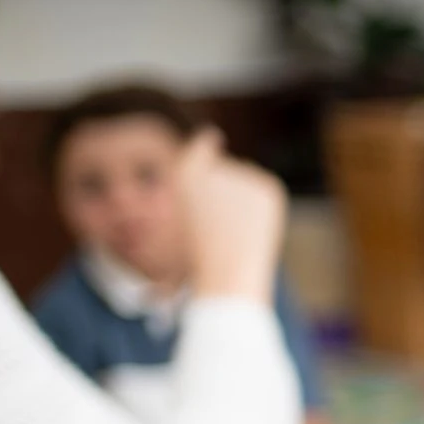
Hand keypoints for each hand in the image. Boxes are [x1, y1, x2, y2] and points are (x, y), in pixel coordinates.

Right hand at [180, 129, 286, 302]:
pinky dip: (262, 207)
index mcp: (185, 175)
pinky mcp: (265, 185)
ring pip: (247, 184)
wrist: (227, 269)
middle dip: (230, 194)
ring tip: (237, 233)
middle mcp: (211, 166)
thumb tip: (158, 287)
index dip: (207, 143)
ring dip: (244, 204)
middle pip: (228, 172)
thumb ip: (181, 237)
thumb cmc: (198, 269)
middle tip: (227, 228)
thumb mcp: (175, 260)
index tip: (213, 136)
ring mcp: (242, 173)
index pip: (201, 147)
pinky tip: (254, 227)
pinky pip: (264, 190)